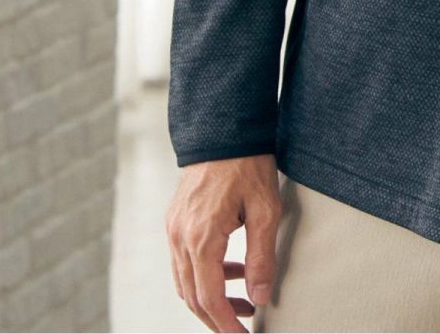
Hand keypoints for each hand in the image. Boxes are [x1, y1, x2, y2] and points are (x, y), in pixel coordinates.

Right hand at [165, 153, 281, 331]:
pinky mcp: (175, 220)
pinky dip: (204, 274)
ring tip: (243, 300)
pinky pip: (184, 260)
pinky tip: (231, 269)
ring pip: (184, 281)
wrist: (225, 127)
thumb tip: (260, 295)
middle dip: (217, 318)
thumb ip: (262, 255)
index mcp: (201, 237)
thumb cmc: (249, 163)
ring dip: (210, 298)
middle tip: (243, 324)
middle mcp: (180, 236)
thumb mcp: (266, 209)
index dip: (225, 324)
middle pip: (192, 296)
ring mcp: (173, 228)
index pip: (208, 298)